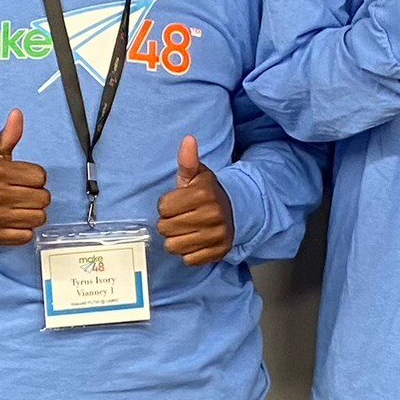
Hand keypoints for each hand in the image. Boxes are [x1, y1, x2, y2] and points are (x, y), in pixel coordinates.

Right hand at [0, 110, 51, 244]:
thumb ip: (8, 135)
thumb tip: (17, 114)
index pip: (40, 176)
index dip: (36, 177)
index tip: (26, 178)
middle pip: (43, 198)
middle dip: (38, 195)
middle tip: (25, 193)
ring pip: (38, 218)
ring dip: (34, 213)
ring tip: (21, 207)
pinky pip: (25, 237)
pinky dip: (25, 230)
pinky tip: (15, 221)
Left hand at [158, 135, 235, 266]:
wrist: (236, 211)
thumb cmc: (207, 193)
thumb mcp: (198, 175)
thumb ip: (188, 160)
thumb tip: (188, 139)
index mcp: (203, 194)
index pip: (163, 207)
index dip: (166, 206)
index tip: (176, 203)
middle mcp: (211, 215)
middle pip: (165, 228)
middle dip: (168, 223)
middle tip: (180, 218)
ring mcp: (216, 235)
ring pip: (174, 246)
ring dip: (176, 239)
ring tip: (185, 230)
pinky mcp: (218, 252)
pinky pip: (188, 260)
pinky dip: (188, 253)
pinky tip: (195, 241)